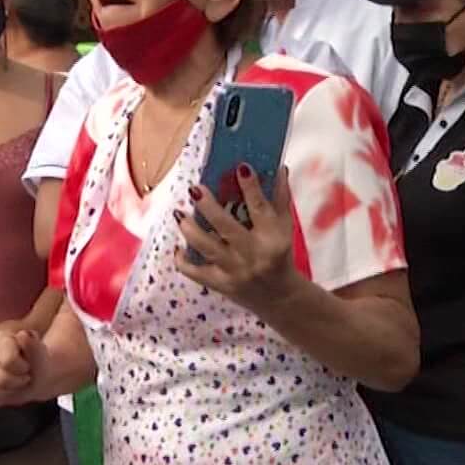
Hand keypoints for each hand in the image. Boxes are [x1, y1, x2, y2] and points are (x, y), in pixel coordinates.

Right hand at [0, 328, 43, 407]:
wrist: (34, 377)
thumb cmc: (38, 366)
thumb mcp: (42, 356)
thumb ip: (34, 346)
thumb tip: (22, 335)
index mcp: (1, 338)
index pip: (8, 361)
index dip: (21, 369)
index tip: (27, 367)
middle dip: (17, 384)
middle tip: (24, 378)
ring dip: (9, 394)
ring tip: (16, 385)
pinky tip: (5, 392)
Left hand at [176, 165, 300, 312]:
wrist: (279, 298)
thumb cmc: (281, 256)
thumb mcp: (286, 228)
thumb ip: (281, 198)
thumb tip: (280, 167)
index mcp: (272, 237)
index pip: (260, 208)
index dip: (251, 187)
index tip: (240, 167)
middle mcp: (252, 254)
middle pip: (226, 227)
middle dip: (208, 207)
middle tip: (195, 189)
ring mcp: (234, 271)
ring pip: (206, 248)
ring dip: (190, 229)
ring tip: (179, 213)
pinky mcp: (220, 284)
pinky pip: (195, 272)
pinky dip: (182, 260)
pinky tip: (178, 246)